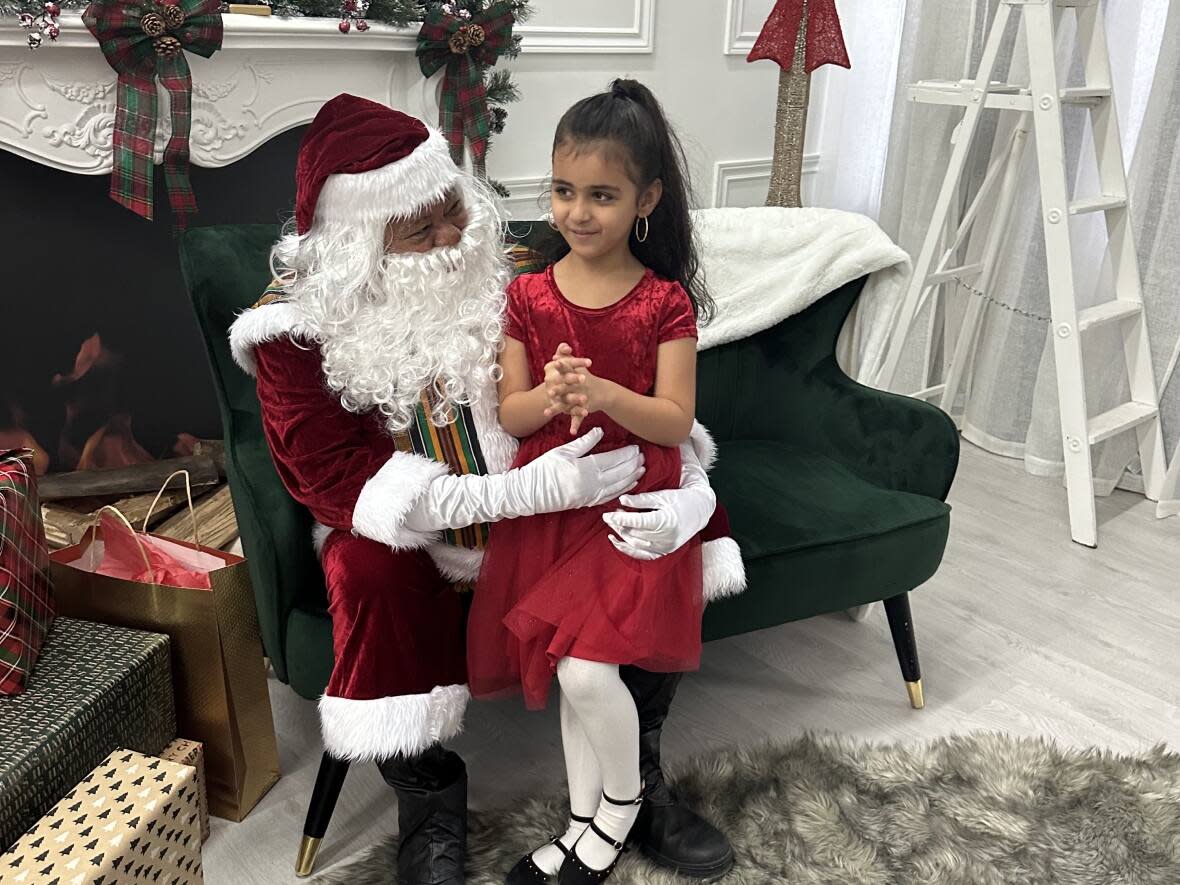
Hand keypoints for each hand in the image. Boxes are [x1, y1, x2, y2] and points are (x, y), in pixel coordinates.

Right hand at [521, 426, 644, 513]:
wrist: (531, 492)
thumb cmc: (544, 469)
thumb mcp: (563, 451)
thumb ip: (585, 442)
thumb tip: (600, 431)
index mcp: (586, 468)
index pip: (613, 460)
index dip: (627, 455)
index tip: (636, 449)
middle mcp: (592, 484)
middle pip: (619, 474)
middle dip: (633, 465)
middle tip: (643, 457)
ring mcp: (591, 496)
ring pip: (618, 487)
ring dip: (631, 478)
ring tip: (641, 470)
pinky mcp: (588, 503)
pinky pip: (610, 497)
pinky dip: (622, 490)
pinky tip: (629, 485)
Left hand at [543, 343, 611, 435]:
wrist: (604, 393)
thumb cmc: (587, 379)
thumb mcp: (579, 367)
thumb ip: (568, 357)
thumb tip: (560, 348)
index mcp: (576, 376)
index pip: (568, 369)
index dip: (563, 365)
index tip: (555, 362)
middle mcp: (578, 387)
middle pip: (567, 388)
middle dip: (559, 390)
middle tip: (550, 391)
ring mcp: (581, 399)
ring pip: (568, 404)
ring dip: (557, 409)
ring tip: (546, 413)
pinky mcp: (583, 409)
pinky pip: (578, 417)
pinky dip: (575, 425)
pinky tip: (571, 432)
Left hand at [602, 443, 715, 558]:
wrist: (700, 511)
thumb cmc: (681, 500)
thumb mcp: (662, 496)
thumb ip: (641, 500)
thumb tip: (621, 500)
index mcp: (667, 521)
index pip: (637, 522)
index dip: (620, 519)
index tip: (607, 514)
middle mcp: (666, 537)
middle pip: (635, 533)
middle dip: (619, 525)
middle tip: (609, 516)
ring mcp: (665, 547)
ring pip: (636, 544)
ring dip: (622, 535)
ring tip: (613, 524)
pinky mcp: (664, 552)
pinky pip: (642, 554)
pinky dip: (628, 550)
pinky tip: (616, 542)